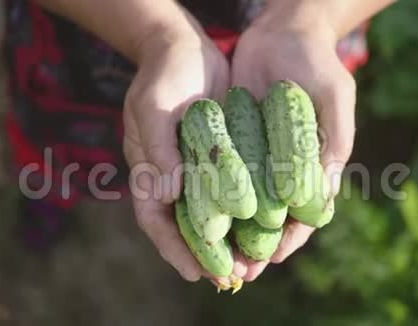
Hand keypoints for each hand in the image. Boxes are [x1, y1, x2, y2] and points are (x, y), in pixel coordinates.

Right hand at [123, 32, 248, 282]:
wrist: (186, 49)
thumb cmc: (163, 75)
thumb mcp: (154, 106)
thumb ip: (158, 148)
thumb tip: (170, 193)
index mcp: (149, 171)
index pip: (155, 220)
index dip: (174, 249)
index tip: (197, 273)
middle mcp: (174, 177)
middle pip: (187, 226)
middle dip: (208, 255)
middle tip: (233, 279)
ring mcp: (199, 170)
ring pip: (214, 216)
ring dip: (232, 242)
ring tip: (255, 264)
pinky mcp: (224, 158)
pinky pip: (235, 192)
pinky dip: (247, 213)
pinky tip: (268, 226)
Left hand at [231, 0, 356, 280]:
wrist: (282, 31)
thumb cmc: (317, 63)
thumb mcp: (335, 98)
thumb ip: (335, 142)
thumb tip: (326, 194)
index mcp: (315, 164)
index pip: (306, 212)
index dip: (292, 237)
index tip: (273, 256)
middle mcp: (285, 166)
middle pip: (272, 216)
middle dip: (257, 243)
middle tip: (239, 269)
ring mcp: (259, 156)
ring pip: (245, 202)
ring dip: (233, 230)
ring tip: (215, 251)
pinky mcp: (235, 141)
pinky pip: (224, 173)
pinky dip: (215, 195)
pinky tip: (199, 212)